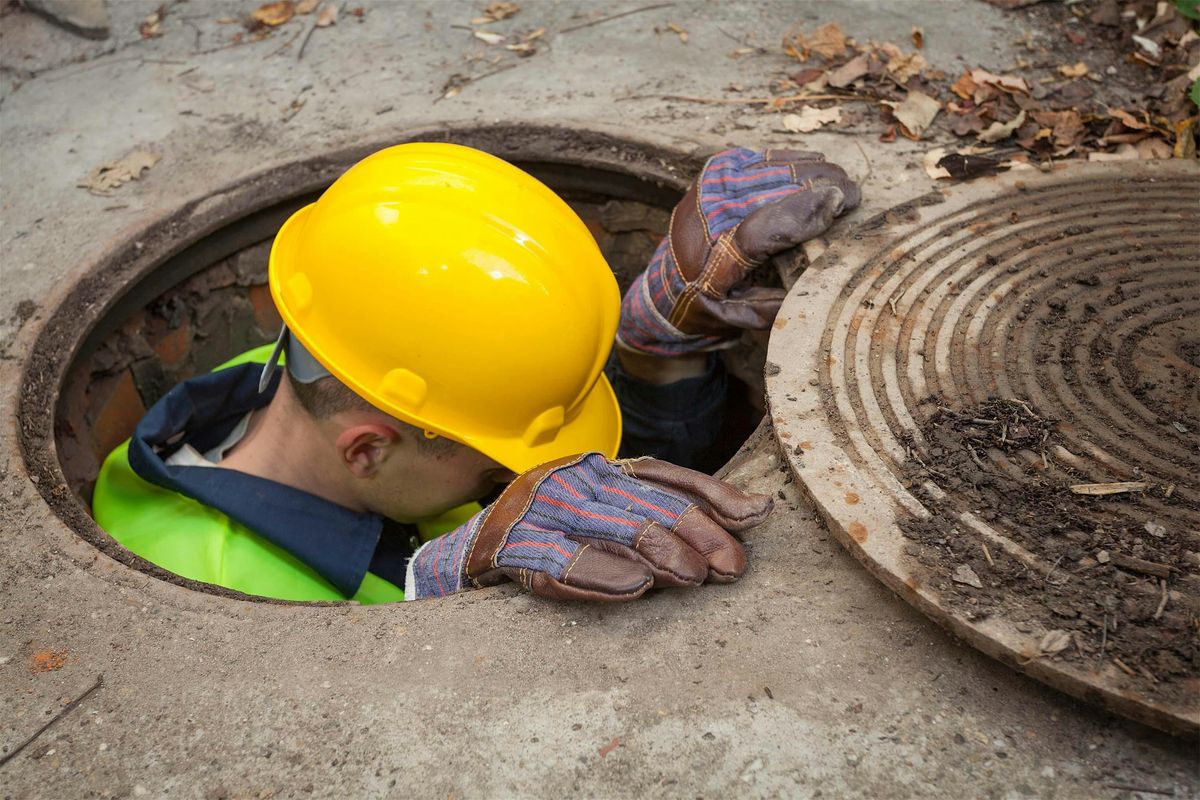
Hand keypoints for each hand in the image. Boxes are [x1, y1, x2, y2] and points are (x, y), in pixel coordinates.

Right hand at [405, 453, 773, 601]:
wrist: (462, 557)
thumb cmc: (550, 541)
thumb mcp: (606, 520)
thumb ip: (666, 516)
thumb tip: (756, 512)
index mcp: (593, 469)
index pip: (662, 475)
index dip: (711, 496)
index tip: (755, 519)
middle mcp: (567, 480)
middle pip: (642, 502)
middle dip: (694, 533)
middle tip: (730, 567)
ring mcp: (534, 511)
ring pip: (606, 526)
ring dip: (656, 553)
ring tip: (693, 577)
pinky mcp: (508, 547)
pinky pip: (559, 562)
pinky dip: (599, 576)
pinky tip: (635, 588)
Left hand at [617, 147, 859, 356]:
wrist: (665, 283)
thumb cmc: (707, 305)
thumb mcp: (737, 317)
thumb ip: (773, 305)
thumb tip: (819, 281)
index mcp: (712, 261)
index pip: (761, 230)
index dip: (804, 212)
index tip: (840, 201)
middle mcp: (707, 216)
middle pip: (776, 189)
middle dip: (822, 186)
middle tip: (854, 196)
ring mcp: (710, 186)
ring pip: (775, 168)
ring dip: (814, 172)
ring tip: (841, 185)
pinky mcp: (717, 169)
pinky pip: (766, 158)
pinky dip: (795, 161)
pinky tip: (816, 167)